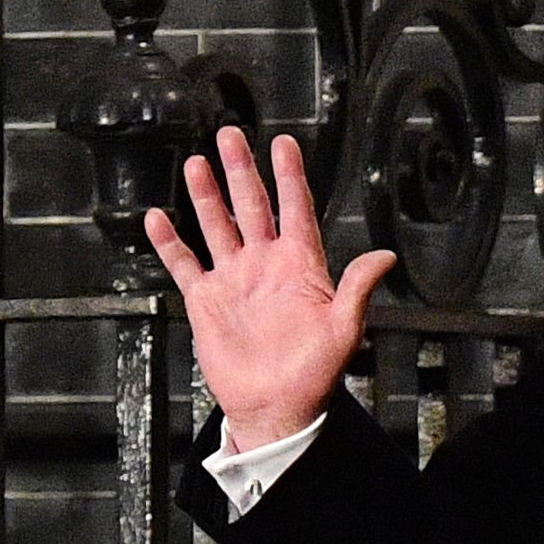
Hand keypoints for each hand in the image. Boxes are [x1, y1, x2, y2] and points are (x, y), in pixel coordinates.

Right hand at [138, 128, 399, 456]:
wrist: (275, 408)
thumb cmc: (313, 374)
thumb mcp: (343, 330)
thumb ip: (357, 288)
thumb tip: (385, 256)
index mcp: (300, 267)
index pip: (295, 209)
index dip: (290, 176)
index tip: (284, 144)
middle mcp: (265, 265)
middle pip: (252, 206)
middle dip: (241, 170)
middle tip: (231, 135)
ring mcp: (234, 280)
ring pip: (218, 226)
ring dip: (207, 196)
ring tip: (197, 163)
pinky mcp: (207, 301)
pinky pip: (185, 264)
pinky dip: (170, 242)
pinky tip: (158, 218)